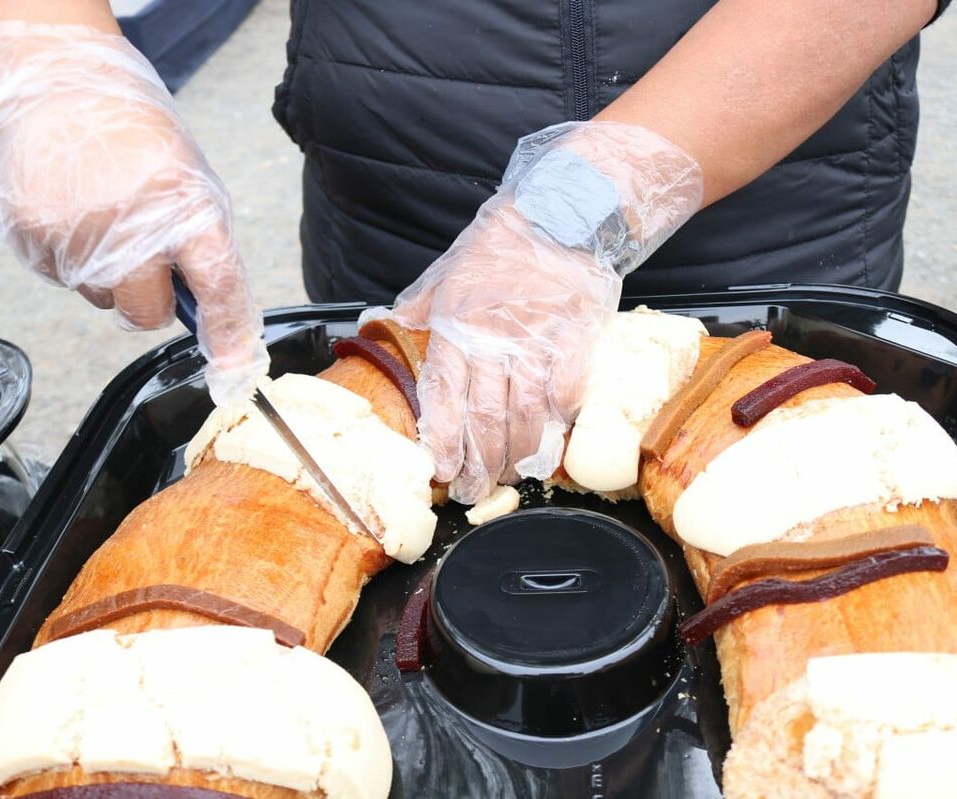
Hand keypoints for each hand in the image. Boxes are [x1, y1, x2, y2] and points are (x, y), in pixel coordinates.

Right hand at [0, 22, 268, 405]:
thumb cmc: (134, 133)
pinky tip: (72, 213)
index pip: (217, 286)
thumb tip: (215, 317)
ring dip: (107, 274)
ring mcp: (74, 233)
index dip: (228, 333)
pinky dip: (70, 257)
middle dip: (152, 299)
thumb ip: (202, 246)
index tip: (233, 368)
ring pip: (100, 299)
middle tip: (146, 257)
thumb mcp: (190, 181)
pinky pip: (60, 278)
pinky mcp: (30, 234)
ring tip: (103, 216)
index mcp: (184, 206)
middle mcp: (130, 225)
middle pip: (147, 313)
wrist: (59, 84)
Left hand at [395, 122, 703, 503]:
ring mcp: (538, 338)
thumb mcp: (448, 272)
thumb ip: (418, 307)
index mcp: (457, 324)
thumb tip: (378, 323)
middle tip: (476, 489)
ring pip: (528, 413)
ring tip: (514, 474)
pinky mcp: (577, 335)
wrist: (561, 212)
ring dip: (521, 452)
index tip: (442, 471)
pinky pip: (568, 388)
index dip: (444, 440)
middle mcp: (494, 336)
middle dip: (480, 462)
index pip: (445, 395)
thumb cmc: (501, 246)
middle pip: (486, 416)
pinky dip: (561, 418)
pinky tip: (554, 436)